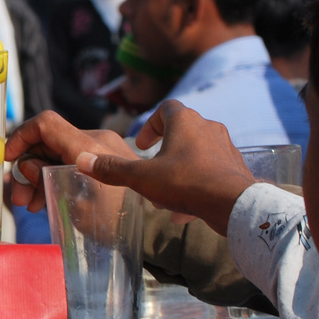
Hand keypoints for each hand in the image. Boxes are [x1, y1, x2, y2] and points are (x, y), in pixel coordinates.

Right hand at [4, 111, 138, 210]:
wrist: (162, 226)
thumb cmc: (120, 221)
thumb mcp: (74, 205)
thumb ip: (46, 178)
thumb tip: (30, 166)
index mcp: (88, 148)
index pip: (46, 123)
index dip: (21, 137)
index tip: (9, 159)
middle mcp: (97, 140)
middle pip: (49, 142)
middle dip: (28, 166)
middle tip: (19, 197)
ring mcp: (106, 148)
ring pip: (60, 152)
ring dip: (41, 174)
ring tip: (32, 203)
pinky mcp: (111, 159)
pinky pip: (75, 159)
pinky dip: (58, 174)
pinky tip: (50, 198)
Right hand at [74, 101, 256, 236]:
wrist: (235, 205)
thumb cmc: (186, 182)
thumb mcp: (141, 178)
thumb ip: (112, 169)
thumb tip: (81, 160)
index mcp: (185, 122)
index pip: (166, 108)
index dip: (150, 125)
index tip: (142, 145)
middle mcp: (208, 128)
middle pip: (183, 131)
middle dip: (165, 150)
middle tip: (151, 169)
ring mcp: (226, 147)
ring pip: (198, 153)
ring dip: (181, 167)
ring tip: (167, 191)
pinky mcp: (236, 168)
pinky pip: (212, 171)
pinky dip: (197, 184)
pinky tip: (185, 209)